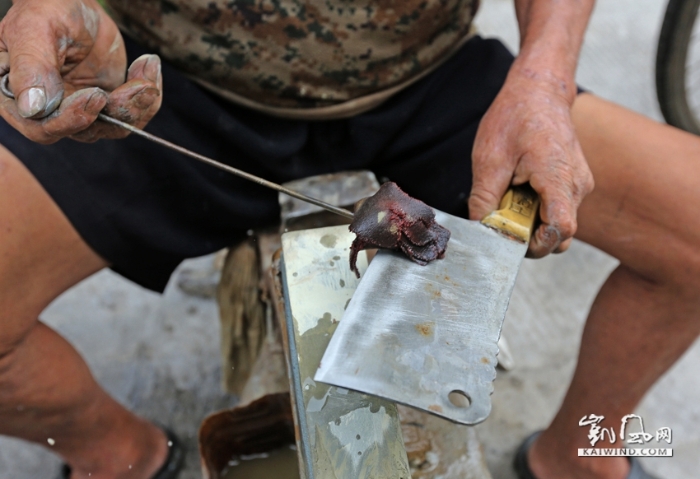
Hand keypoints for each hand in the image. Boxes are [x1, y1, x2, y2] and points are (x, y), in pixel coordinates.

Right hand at [0, 0, 161, 143]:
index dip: (71, 119)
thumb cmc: (46, 8)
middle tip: (140, 87)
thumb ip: (32, 67)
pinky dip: (147, 95)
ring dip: (137, 103)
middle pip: (84, 131)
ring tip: (147, 69)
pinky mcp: (107, 104)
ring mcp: (80, 109)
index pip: (41, 126)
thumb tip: (32, 108)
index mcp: (17, 94)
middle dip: (117, 110)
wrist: (74, 1)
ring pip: (112, 127)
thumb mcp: (34, 29)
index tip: (96, 95)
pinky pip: (131, 115)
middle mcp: (49, 110)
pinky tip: (148, 65)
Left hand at [469, 67, 593, 256]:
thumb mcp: (489, 159)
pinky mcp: (574, 182)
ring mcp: (579, 184)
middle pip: (560, 234)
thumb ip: (484, 199)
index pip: (560, 229)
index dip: (536, 244)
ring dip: (533, 222)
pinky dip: (538, 209)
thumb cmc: (516, 117)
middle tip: (502, 221)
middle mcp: (577, 185)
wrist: (539, 90)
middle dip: (531, 237)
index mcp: (558, 177)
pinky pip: (558, 208)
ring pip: (558, 222)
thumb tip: (479, 229)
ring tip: (509, 198)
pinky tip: (519, 190)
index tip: (511, 238)